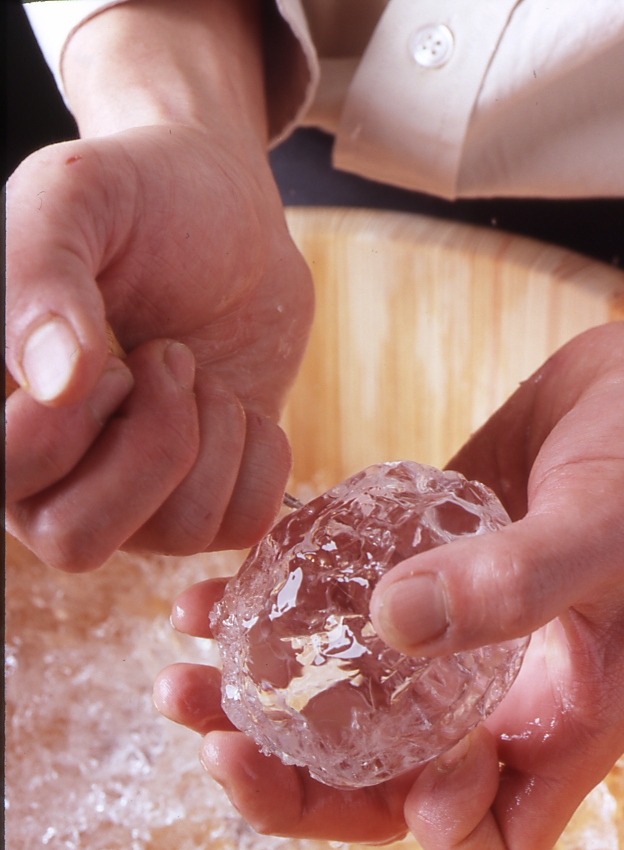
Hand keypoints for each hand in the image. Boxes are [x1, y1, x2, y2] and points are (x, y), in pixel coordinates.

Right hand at [5, 0, 312, 569]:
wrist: (228, 211)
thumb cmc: (140, 199)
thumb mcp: (76, 199)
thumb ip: (39, 275)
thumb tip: (57, 382)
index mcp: (3, 412)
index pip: (9, 480)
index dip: (68, 425)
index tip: (110, 353)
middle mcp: (57, 474)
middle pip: (79, 541)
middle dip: (153, 443)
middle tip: (170, 358)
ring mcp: (137, 495)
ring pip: (177, 535)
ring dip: (212, 434)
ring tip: (198, 368)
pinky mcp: (210, 495)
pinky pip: (244, 524)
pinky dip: (262, 456)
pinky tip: (239, 403)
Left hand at [155, 287, 623, 849]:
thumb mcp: (610, 531)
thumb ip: (516, 582)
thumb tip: (389, 624)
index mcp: (553, 730)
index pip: (481, 847)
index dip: (427, 828)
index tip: (399, 761)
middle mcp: (488, 703)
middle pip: (373, 791)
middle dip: (284, 779)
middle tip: (210, 734)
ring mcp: (441, 643)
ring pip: (333, 711)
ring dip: (252, 703)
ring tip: (180, 668)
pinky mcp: (407, 575)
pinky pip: (328, 621)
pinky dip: (266, 619)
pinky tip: (212, 594)